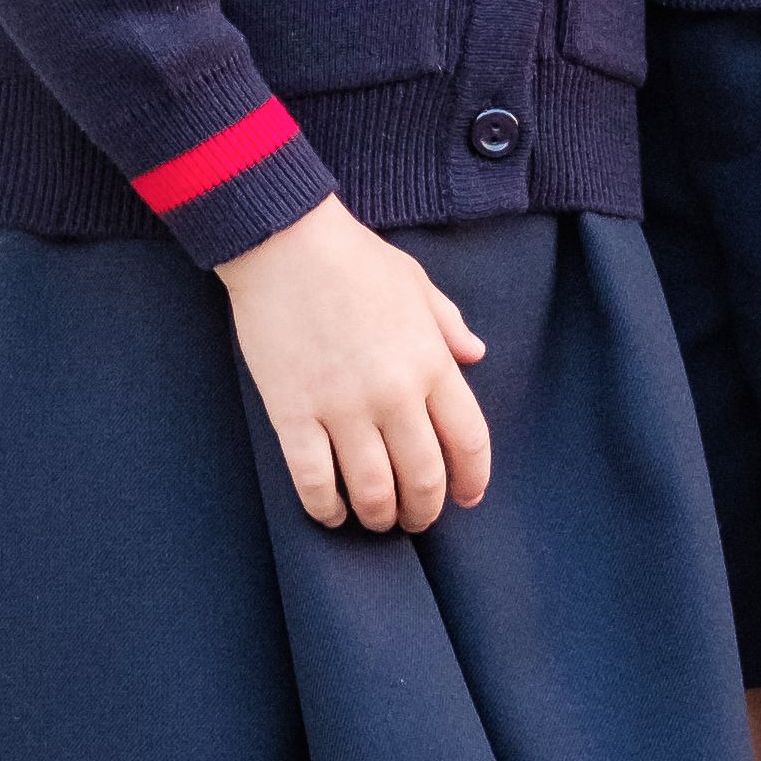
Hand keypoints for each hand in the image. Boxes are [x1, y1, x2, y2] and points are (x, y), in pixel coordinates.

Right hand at [220, 196, 491, 530]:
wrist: (283, 241)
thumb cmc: (354, 258)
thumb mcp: (416, 284)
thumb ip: (448, 325)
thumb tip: (476, 353)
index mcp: (431, 362)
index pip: (469, 441)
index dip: (473, 479)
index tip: (468, 497)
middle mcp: (393, 393)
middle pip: (423, 477)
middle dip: (425, 511)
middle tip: (417, 520)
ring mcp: (341, 406)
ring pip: (372, 489)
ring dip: (379, 516)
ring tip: (377, 520)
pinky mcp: (292, 413)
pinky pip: (313, 479)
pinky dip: (325, 508)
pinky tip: (330, 513)